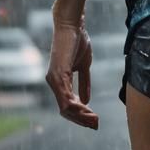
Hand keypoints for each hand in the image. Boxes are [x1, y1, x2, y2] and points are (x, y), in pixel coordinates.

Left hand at [46, 14, 98, 129]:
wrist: (72, 25)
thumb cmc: (77, 41)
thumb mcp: (84, 66)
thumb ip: (84, 83)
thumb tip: (87, 100)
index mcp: (59, 81)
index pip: (67, 106)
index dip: (80, 115)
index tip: (94, 120)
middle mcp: (53, 82)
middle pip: (65, 111)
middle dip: (81, 120)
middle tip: (96, 124)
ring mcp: (54, 79)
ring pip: (65, 108)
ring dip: (81, 116)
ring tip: (95, 119)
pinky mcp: (58, 74)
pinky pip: (66, 97)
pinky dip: (77, 106)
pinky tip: (88, 109)